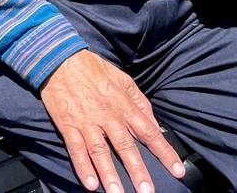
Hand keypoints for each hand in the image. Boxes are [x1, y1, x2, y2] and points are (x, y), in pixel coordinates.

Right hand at [39, 49, 185, 192]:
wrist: (59, 58)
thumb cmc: (92, 68)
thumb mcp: (122, 78)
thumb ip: (139, 101)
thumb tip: (153, 121)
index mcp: (123, 104)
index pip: (148, 131)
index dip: (164, 152)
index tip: (177, 171)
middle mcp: (107, 116)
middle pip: (126, 147)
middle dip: (138, 171)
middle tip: (147, 192)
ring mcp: (86, 121)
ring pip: (100, 152)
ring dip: (110, 174)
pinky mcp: (67, 124)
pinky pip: (76, 148)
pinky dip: (82, 166)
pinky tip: (90, 184)